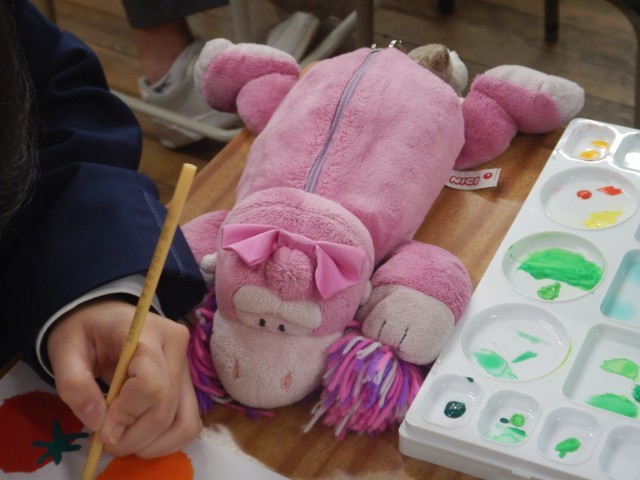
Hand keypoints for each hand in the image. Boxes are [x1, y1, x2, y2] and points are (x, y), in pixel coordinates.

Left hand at [46, 298, 201, 457]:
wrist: (104, 318)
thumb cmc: (85, 332)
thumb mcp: (65, 351)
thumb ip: (75, 385)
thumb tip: (97, 423)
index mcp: (148, 332)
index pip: (151, 383)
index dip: (126, 413)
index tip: (101, 425)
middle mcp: (177, 347)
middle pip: (164, 408)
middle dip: (132, 436)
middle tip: (104, 442)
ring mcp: (186, 366)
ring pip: (183, 420)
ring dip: (151, 443)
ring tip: (122, 441)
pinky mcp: (188, 383)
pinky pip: (188, 422)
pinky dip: (166, 441)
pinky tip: (140, 438)